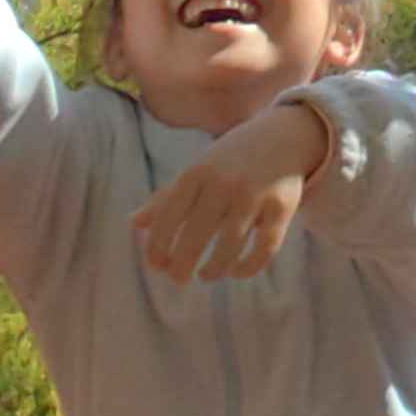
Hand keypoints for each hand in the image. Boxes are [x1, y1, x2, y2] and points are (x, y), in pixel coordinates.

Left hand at [135, 95, 333, 284]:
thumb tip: (132, 225)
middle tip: (178, 279)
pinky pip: (264, 248)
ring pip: (230, 246)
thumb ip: (165, 198)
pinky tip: (237, 270)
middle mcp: (224, 182)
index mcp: (197, 172)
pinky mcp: (282, 206)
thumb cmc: (229, 160)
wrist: (283, 135)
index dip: (157, 245)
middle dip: (181, 264)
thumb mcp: (196, 172)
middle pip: (196, 235)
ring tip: (206, 274)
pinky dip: (248, 267)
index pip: (169, 214)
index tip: (156, 266)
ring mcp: (255, 194)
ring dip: (214, 269)